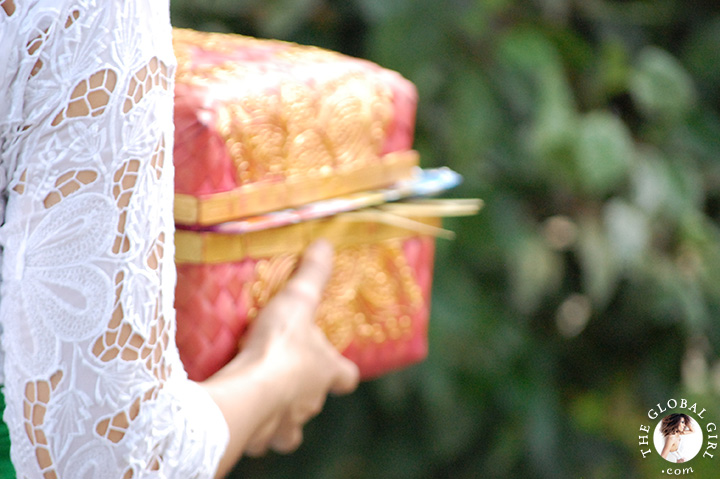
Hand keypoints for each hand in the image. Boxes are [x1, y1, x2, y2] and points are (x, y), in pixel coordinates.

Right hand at [235, 240, 359, 455]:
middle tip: (284, 373)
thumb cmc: (281, 347)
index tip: (335, 365)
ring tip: (261, 397)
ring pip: (289, 429)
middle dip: (303, 390)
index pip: (347, 376)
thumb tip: (326, 244)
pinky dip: (253, 426)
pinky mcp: (259, 438)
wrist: (248, 392)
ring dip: (279, 414)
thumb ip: (311, 274)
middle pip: (315, 401)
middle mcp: (312, 404)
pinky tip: (238, 409)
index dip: (341, 370)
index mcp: (327, 373)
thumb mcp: (297, 301)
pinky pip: (259, 437)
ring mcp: (286, 426)